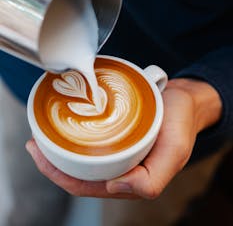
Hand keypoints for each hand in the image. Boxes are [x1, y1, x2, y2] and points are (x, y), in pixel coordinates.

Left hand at [26, 78, 221, 198]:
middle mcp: (120, 166)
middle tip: (34, 144)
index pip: (86, 186)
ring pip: (81, 157)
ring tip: (41, 136)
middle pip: (77, 172)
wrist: (185, 99)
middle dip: (52, 162)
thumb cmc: (181, 123)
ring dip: (59, 149)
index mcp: (130, 178)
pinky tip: (64, 124)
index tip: (39, 155)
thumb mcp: (175, 152)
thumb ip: (151, 180)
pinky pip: (90, 139)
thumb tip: (113, 188)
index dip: (59, 176)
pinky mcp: (117, 133)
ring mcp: (117, 150)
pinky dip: (74, 135)